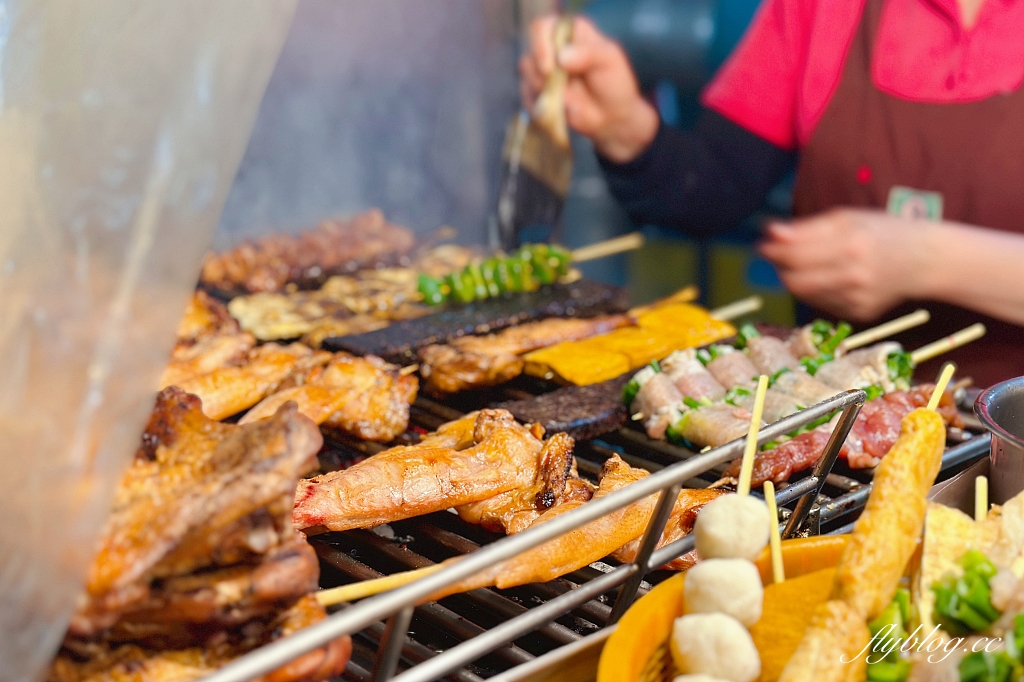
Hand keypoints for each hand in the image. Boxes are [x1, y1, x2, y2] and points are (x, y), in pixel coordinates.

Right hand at [519, 15, 658, 162]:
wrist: (612, 116)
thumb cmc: (614, 83)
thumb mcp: (609, 61)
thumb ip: (589, 53)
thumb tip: (561, 58)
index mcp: (570, 32)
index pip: (543, 27)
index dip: (540, 45)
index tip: (549, 68)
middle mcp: (553, 47)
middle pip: (530, 52)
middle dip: (540, 74)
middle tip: (556, 88)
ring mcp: (544, 69)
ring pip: (526, 73)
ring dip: (541, 89)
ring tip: (564, 99)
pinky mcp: (538, 90)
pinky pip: (526, 94)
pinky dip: (538, 104)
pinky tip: (556, 109)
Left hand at [757, 208, 931, 320]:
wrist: (926, 260)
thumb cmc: (882, 232)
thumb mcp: (847, 219)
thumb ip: (807, 228)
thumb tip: (770, 231)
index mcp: (851, 243)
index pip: (794, 254)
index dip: (772, 250)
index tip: (761, 243)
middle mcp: (854, 274)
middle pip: (794, 279)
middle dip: (778, 267)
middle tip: (775, 255)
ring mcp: (857, 298)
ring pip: (804, 294)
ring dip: (792, 278)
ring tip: (799, 263)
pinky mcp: (859, 313)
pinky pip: (821, 303)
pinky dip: (814, 290)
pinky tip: (826, 277)